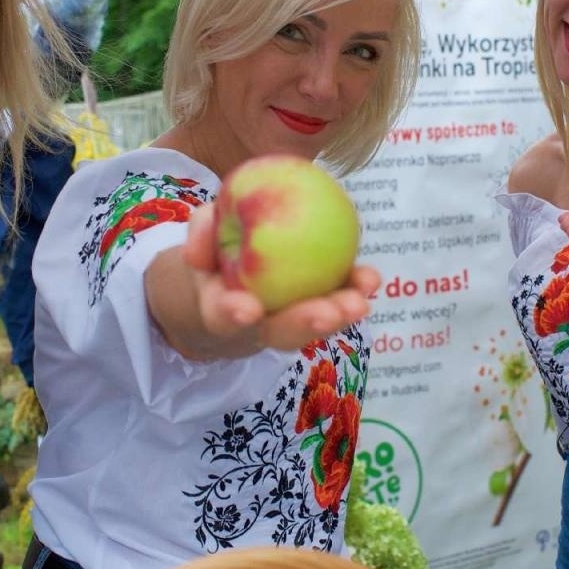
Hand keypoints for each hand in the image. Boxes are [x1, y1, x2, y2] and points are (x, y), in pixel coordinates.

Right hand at [181, 204, 379, 351]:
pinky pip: (334, 299)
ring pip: (313, 323)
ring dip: (338, 314)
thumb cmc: (215, 258)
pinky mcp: (317, 304)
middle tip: (326, 314)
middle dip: (304, 323)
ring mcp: (290, 319)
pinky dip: (352, 290)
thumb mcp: (201, 241)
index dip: (234, 315)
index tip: (248, 310)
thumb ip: (199, 235)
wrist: (231, 282)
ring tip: (359, 302)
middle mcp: (259, 326)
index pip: (223, 318)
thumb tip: (198, 252)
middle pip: (280, 332)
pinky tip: (370, 280)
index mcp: (221, 312)